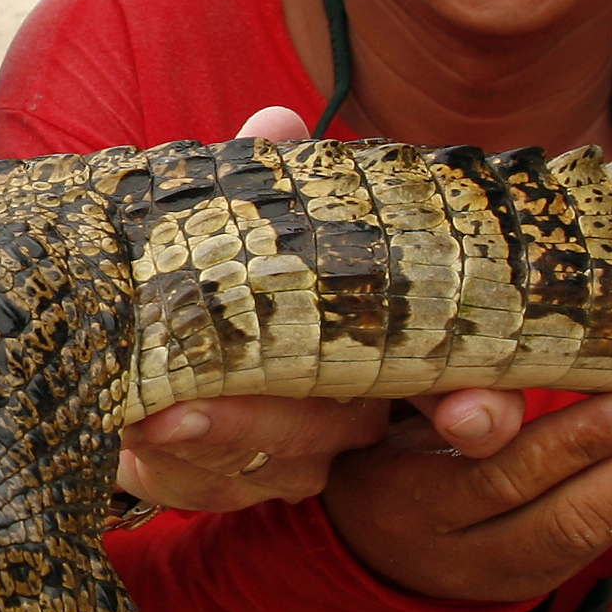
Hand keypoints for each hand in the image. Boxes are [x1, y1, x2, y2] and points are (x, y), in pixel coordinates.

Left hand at [118, 98, 527, 510]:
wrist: (171, 346)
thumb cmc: (244, 278)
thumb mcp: (262, 225)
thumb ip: (274, 185)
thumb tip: (274, 122)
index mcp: (386, 348)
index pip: (462, 390)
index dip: (478, 410)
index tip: (467, 416)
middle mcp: (354, 414)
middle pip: (342, 431)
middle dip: (281, 424)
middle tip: (202, 407)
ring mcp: (297, 457)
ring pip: (269, 467)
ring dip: (208, 443)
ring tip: (154, 419)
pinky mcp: (229, 483)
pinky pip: (208, 490)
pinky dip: (168, 467)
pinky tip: (133, 439)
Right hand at [323, 387, 611, 602]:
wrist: (362, 545)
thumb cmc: (373, 450)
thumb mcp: (379, 423)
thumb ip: (432, 403)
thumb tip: (489, 401)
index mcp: (407, 507)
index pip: (499, 481)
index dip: (574, 444)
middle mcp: (458, 556)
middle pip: (562, 516)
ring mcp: (502, 577)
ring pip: (589, 534)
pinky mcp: (536, 581)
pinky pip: (596, 537)